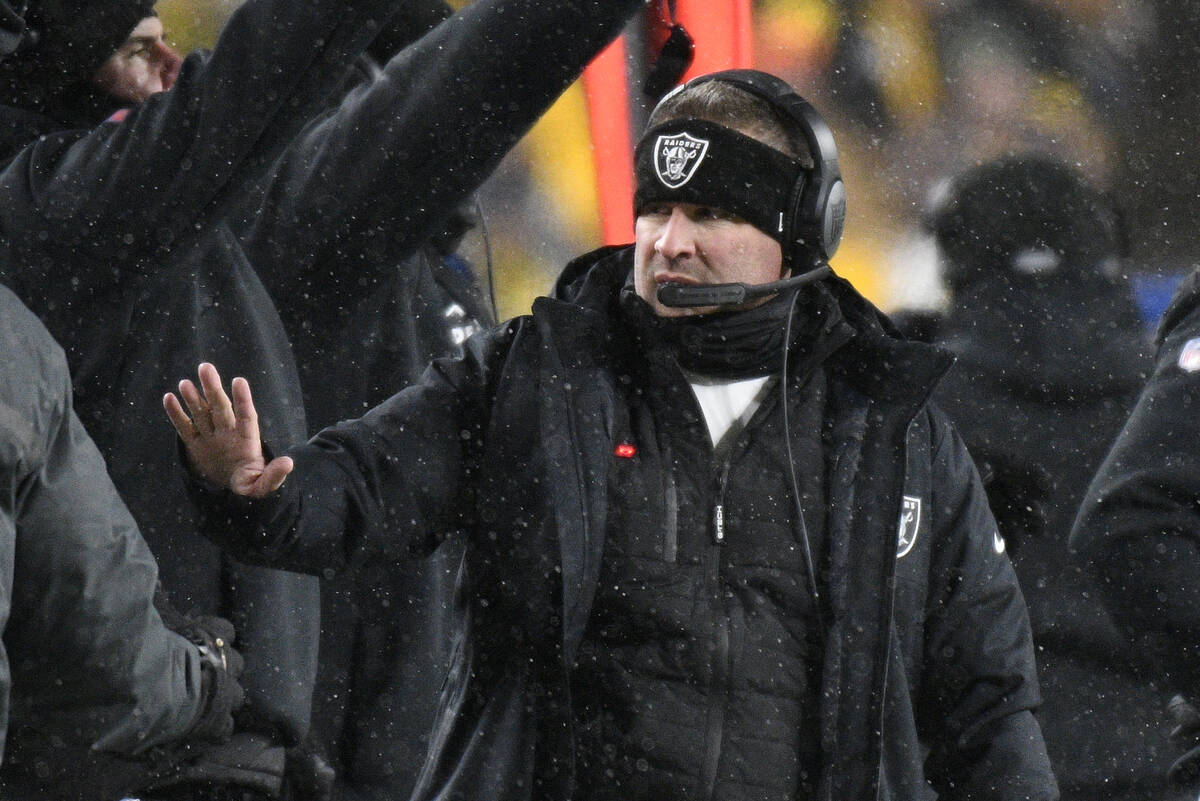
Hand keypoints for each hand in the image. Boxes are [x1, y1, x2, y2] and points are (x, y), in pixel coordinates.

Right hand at [164, 362, 292, 496]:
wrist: (234, 492)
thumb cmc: (251, 485)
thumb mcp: (263, 485)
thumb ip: (274, 475)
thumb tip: (288, 463)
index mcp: (247, 440)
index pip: (246, 416)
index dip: (243, 399)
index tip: (238, 381)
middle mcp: (228, 433)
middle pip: (220, 407)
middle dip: (213, 388)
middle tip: (205, 367)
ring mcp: (211, 437)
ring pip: (201, 413)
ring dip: (194, 398)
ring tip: (185, 383)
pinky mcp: (195, 444)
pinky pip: (185, 427)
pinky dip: (176, 414)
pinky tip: (169, 398)